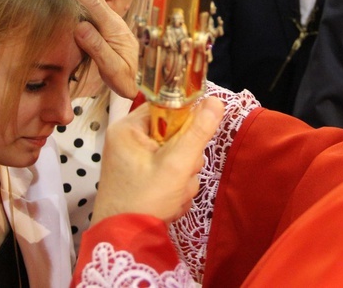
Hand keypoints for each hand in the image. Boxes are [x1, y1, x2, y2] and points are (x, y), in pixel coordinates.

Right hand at [46, 0, 139, 99]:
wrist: (133, 82)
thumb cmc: (123, 79)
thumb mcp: (114, 70)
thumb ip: (99, 49)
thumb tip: (80, 27)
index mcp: (113, 27)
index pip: (92, 3)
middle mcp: (110, 18)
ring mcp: (106, 19)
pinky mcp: (100, 23)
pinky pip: (85, 2)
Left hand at [92, 97, 223, 223]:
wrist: (126, 242)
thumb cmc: (146, 199)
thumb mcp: (176, 164)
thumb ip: (198, 132)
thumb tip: (216, 100)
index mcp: (127, 129)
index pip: (165, 108)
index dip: (184, 123)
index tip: (191, 143)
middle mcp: (128, 142)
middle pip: (174, 133)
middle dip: (185, 159)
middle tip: (180, 175)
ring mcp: (134, 161)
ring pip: (175, 155)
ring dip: (183, 176)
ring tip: (173, 193)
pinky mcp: (141, 178)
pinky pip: (169, 172)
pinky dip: (174, 187)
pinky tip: (169, 201)